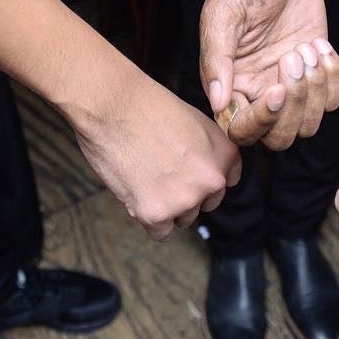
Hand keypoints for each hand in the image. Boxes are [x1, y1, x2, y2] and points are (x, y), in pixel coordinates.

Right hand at [71, 66, 240, 241]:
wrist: (114, 106)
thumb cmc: (150, 107)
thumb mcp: (196, 121)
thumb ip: (211, 152)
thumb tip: (215, 178)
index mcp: (225, 155)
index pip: (224, 184)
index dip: (201, 176)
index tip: (185, 167)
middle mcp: (212, 180)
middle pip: (204, 204)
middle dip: (185, 193)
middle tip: (159, 169)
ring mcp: (186, 199)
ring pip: (182, 218)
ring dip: (166, 206)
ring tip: (146, 175)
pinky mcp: (157, 214)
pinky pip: (160, 232)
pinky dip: (149, 218)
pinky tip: (139, 192)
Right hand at [201, 0, 338, 149]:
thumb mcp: (223, 15)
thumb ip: (217, 60)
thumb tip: (218, 104)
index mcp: (231, 85)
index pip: (241, 130)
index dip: (261, 121)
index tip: (278, 89)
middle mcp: (259, 91)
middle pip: (278, 138)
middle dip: (294, 108)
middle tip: (293, 58)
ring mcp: (291, 84)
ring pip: (308, 125)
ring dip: (315, 91)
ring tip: (307, 47)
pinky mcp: (316, 71)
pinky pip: (333, 99)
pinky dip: (334, 76)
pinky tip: (320, 44)